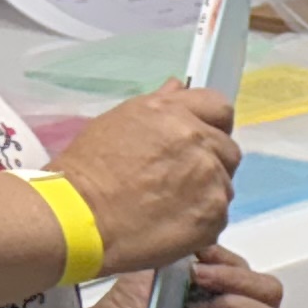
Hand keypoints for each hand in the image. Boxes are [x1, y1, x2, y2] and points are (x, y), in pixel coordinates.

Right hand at [48, 82, 239, 274]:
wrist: (80, 216)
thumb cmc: (88, 168)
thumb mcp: (117, 123)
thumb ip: (159, 106)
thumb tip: (179, 86)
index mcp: (173, 114)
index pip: (219, 108)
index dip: (213, 124)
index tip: (200, 138)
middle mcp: (198, 141)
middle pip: (227, 150)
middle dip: (210, 161)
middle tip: (178, 177)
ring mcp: (211, 179)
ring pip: (224, 184)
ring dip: (206, 192)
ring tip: (169, 202)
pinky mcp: (215, 214)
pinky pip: (219, 214)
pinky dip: (202, 219)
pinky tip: (172, 221)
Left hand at [88, 244, 281, 307]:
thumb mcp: (156, 270)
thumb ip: (185, 252)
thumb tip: (205, 233)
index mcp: (226, 295)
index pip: (254, 273)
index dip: (232, 262)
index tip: (202, 255)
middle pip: (272, 293)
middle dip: (236, 280)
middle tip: (201, 279)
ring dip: (233, 307)